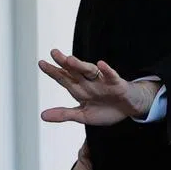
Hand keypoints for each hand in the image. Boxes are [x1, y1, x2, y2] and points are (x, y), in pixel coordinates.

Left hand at [38, 49, 159, 125]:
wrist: (129, 109)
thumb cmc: (106, 109)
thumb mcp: (82, 115)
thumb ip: (64, 114)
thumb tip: (42, 116)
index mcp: (79, 89)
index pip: (64, 78)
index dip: (53, 71)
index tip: (41, 63)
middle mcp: (89, 82)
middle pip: (74, 71)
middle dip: (64, 63)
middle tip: (54, 53)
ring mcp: (102, 82)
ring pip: (90, 71)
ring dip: (81, 65)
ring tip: (70, 60)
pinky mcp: (117, 84)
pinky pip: (111, 76)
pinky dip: (107, 71)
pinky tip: (101, 64)